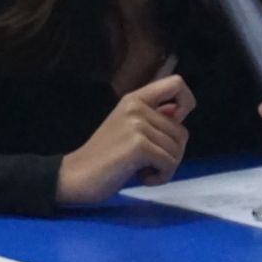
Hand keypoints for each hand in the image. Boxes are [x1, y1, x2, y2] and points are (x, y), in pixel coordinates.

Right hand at [56, 75, 193, 206]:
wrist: (75, 176)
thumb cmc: (103, 156)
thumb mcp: (128, 128)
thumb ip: (153, 117)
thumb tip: (179, 111)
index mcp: (134, 98)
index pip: (176, 83)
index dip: (186, 102)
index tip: (175, 124)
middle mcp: (136, 106)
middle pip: (182, 131)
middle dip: (171, 154)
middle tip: (148, 163)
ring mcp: (137, 125)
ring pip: (177, 150)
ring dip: (164, 168)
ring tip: (141, 170)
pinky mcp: (139, 145)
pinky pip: (169, 163)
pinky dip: (161, 177)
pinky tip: (142, 178)